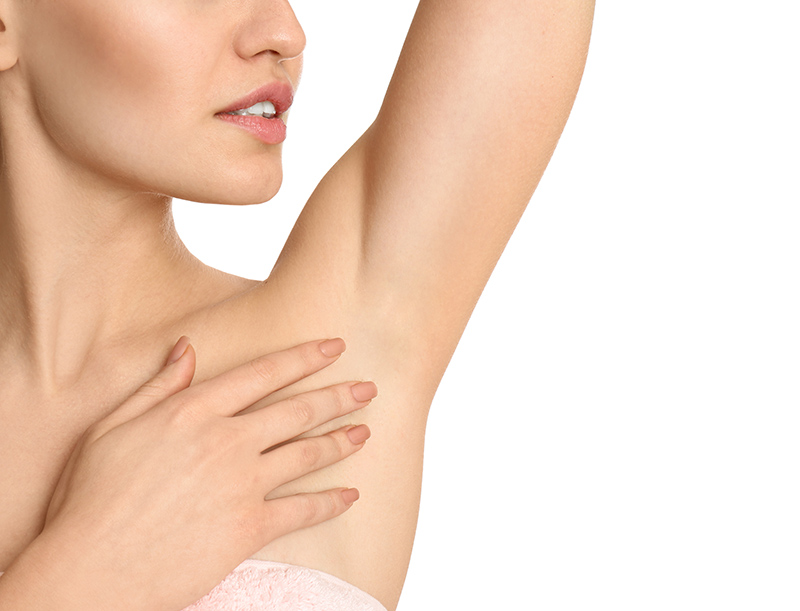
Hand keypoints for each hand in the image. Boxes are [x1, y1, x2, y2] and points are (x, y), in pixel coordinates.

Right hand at [40, 337, 375, 609]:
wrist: (91, 570)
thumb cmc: (92, 498)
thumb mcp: (113, 427)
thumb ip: (158, 386)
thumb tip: (187, 348)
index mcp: (193, 411)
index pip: (264, 374)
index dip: (305, 357)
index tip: (335, 346)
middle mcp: (226, 440)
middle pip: (297, 410)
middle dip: (339, 396)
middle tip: (369, 389)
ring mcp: (241, 484)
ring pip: (308, 454)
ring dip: (342, 441)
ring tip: (365, 432)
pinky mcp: (249, 528)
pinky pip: (302, 510)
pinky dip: (331, 502)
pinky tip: (350, 496)